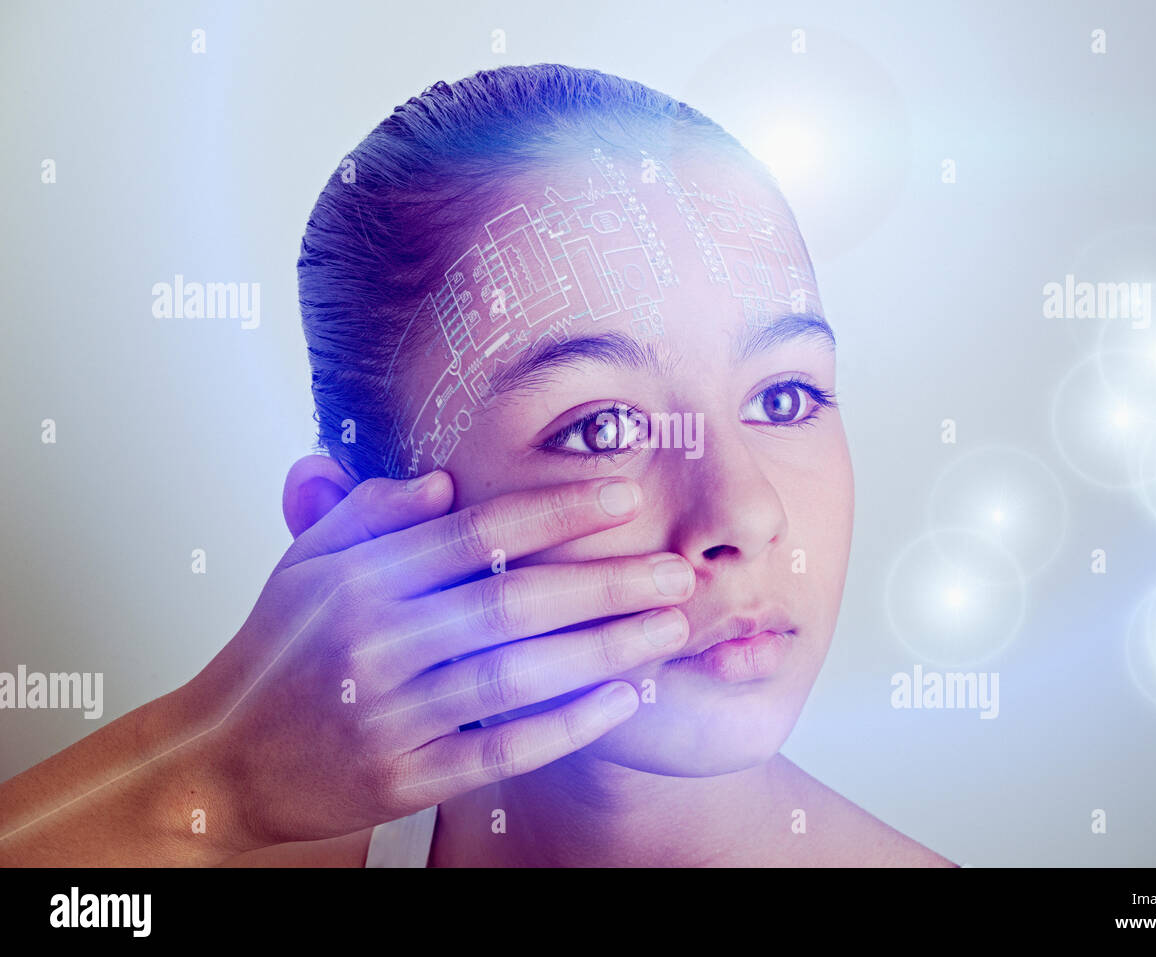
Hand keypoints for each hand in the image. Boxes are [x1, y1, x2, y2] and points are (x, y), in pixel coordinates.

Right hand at [188, 471, 693, 851]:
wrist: (220, 765)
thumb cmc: (276, 654)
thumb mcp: (305, 565)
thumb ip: (371, 514)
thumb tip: (445, 479)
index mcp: (358, 581)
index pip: (474, 533)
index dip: (555, 511)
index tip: (623, 495)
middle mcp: (376, 644)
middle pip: (513, 603)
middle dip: (607, 584)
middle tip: (680, 571)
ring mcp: (391, 717)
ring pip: (518, 676)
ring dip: (605, 652)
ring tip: (670, 630)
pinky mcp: (404, 780)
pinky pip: (501, 750)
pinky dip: (568, 725)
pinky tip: (622, 700)